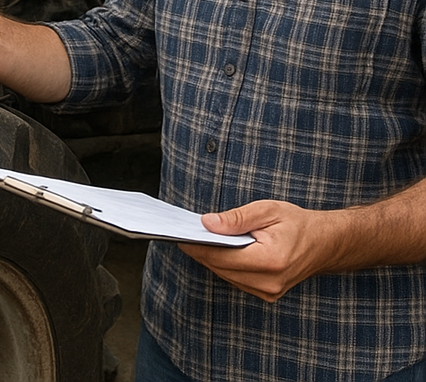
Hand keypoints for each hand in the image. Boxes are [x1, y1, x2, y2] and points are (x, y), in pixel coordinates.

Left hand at [179, 200, 347, 301]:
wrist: (325, 243)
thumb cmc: (297, 223)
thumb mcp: (267, 210)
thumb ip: (237, 218)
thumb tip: (207, 223)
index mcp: (270, 260)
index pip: (222, 256)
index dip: (198, 246)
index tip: (179, 235)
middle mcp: (269, 282)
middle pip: (220, 267)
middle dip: (200, 250)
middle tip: (182, 233)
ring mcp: (269, 292)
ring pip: (225, 275)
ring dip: (210, 258)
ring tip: (194, 238)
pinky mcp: (267, 294)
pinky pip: (235, 279)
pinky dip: (223, 264)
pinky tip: (215, 249)